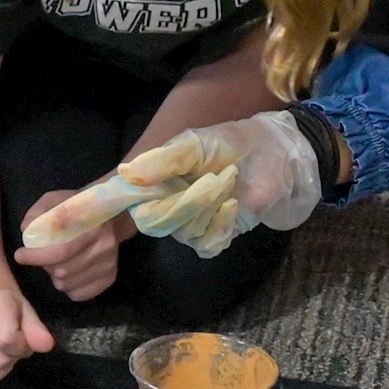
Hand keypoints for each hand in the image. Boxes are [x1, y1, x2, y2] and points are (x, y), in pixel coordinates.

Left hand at [15, 189, 126, 300]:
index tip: (20, 255)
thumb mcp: (56, 200)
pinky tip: (68, 273)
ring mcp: (109, 263)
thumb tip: (27, 232)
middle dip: (44, 266)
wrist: (112, 218)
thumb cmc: (78, 208)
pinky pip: (79, 293)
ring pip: (68, 283)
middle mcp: (104, 245)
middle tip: (39, 258)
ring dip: (55, 277)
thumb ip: (39, 212)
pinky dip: (68, 287)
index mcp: (92, 224)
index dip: (38, 255)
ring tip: (56, 263)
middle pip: (63, 269)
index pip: (62, 249)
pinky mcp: (110, 278)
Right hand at [119, 110, 322, 256]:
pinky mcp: (215, 236)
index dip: (118, 203)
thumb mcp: (194, 144)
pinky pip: (206, 244)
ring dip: (210, 205)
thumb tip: (126, 173)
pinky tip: (233, 203)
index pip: (126, 200)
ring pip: (185, 230)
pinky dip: (220, 224)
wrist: (271, 155)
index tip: (117, 201)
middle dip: (185, 201)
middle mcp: (165, 206)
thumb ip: (163, 160)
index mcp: (153, 182)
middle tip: (212, 177)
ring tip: (229, 180)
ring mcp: (189, 224)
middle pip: (155, 221)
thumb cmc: (229, 144)